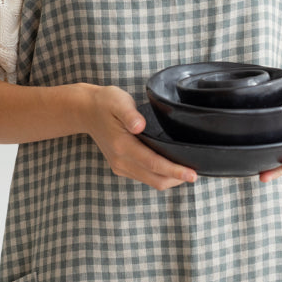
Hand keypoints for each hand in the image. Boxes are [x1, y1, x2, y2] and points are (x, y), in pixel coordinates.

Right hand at [80, 84, 196, 190]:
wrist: (86, 111)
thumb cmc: (105, 103)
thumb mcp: (118, 100)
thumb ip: (130, 114)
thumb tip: (140, 125)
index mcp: (122, 145)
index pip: (153, 163)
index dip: (174, 171)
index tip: (192, 174)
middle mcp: (120, 160)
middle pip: (155, 179)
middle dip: (176, 179)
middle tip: (196, 173)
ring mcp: (120, 166)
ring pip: (151, 181)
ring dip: (169, 180)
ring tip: (187, 172)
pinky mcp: (120, 167)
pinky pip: (144, 177)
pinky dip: (159, 176)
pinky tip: (170, 168)